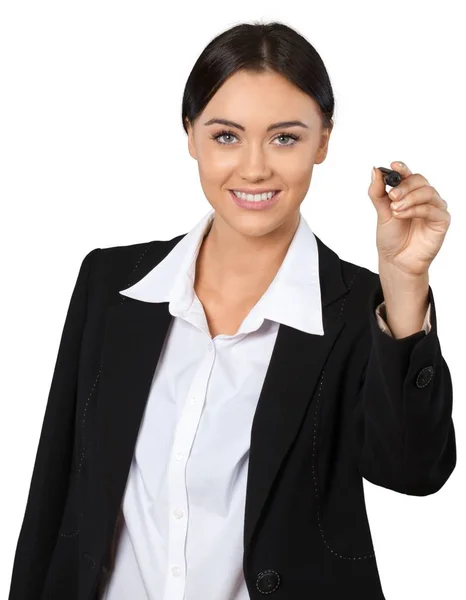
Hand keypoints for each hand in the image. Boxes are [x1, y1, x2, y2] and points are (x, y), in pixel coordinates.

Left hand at [368, 161, 450, 277]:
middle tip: (391, 196)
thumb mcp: (381, 212)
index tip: (394, 165)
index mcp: (409, 193)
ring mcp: (434, 208)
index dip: (402, 168)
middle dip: (404, 186)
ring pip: (427, 192)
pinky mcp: (441, 220)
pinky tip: (402, 215)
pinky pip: (432, 209)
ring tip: (395, 209)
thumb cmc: (391, 237)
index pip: (408, 175)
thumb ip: (377, 192)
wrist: (396, 260)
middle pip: (419, 180)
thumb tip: (374, 170)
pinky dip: (415, 210)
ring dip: (409, 198)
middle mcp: (424, 198)